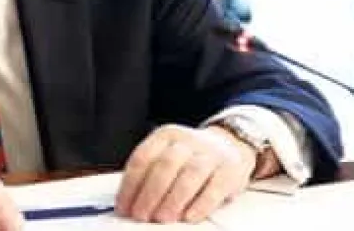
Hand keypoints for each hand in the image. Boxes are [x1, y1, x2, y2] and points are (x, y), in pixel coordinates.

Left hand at [115, 124, 257, 222]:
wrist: (230, 145)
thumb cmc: (190, 157)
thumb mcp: (167, 154)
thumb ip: (150, 173)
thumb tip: (129, 202)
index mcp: (165, 135)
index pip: (142, 158)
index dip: (130, 185)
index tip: (123, 206)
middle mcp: (186, 141)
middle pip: (164, 165)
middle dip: (149, 193)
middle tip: (140, 215)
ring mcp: (210, 154)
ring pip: (189, 174)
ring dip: (173, 199)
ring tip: (161, 218)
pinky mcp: (230, 170)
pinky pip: (215, 188)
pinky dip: (200, 204)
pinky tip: (189, 217)